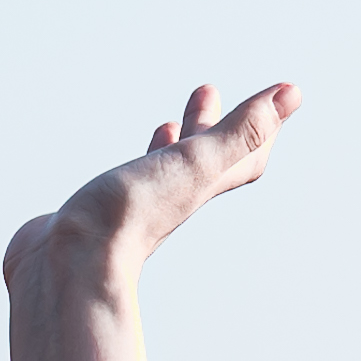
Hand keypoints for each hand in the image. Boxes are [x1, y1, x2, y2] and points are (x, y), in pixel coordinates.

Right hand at [4, 80, 297, 360]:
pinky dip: (126, 171)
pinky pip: (119, 189)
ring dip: (172, 146)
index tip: (274, 95)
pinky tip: (111, 174)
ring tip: (169, 123)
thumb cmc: (131, 215)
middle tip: (207, 91)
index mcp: (198, 187)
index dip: (261, 126)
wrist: (67, 270)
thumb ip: (240, 130)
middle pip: (205, 162)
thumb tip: (292, 92)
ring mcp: (133, 211)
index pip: (244, 157)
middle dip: (211, 126)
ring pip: (162, 175)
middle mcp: (171, 201)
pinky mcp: (96, 217)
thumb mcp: (194, 163)